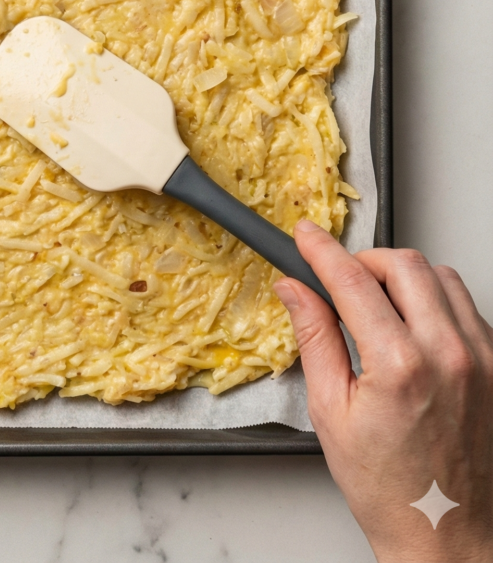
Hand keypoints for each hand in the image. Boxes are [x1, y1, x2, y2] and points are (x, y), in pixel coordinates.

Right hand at [275, 223, 492, 561]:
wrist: (449, 536)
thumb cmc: (390, 490)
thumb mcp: (332, 413)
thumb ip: (314, 338)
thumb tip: (295, 290)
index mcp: (400, 367)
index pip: (352, 280)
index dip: (322, 250)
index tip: (307, 236)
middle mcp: (449, 355)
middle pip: (404, 264)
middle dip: (365, 260)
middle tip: (340, 277)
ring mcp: (483, 359)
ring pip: (441, 277)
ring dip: (404, 277)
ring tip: (379, 305)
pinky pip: (467, 308)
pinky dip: (436, 302)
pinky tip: (413, 328)